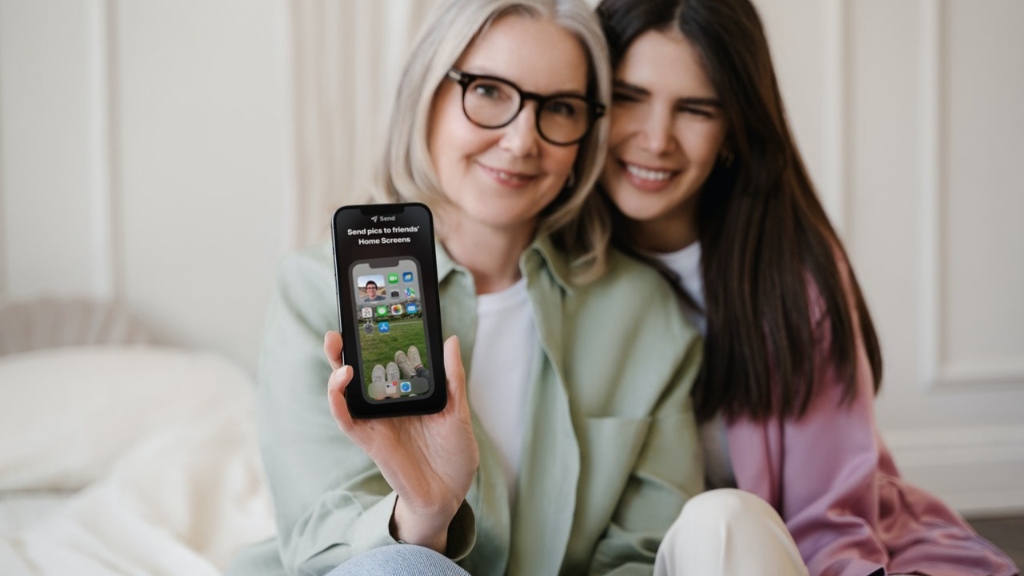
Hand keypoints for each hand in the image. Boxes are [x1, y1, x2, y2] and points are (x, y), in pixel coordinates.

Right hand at [324, 331, 478, 552]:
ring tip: (338, 348)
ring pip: (345, 391)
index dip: (372, 340)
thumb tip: (450, 340)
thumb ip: (452, 378)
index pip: (383, 360)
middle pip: (357, 371)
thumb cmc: (454, 455)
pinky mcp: (369, 439)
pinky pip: (346, 418)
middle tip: (342, 326)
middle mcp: (386, 404)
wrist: (450, 494)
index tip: (368, 314)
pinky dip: (338, 400)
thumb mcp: (458, 411)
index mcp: (406, 393)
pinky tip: (341, 381)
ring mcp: (375, 421)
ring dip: (336, 368)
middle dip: (344, 348)